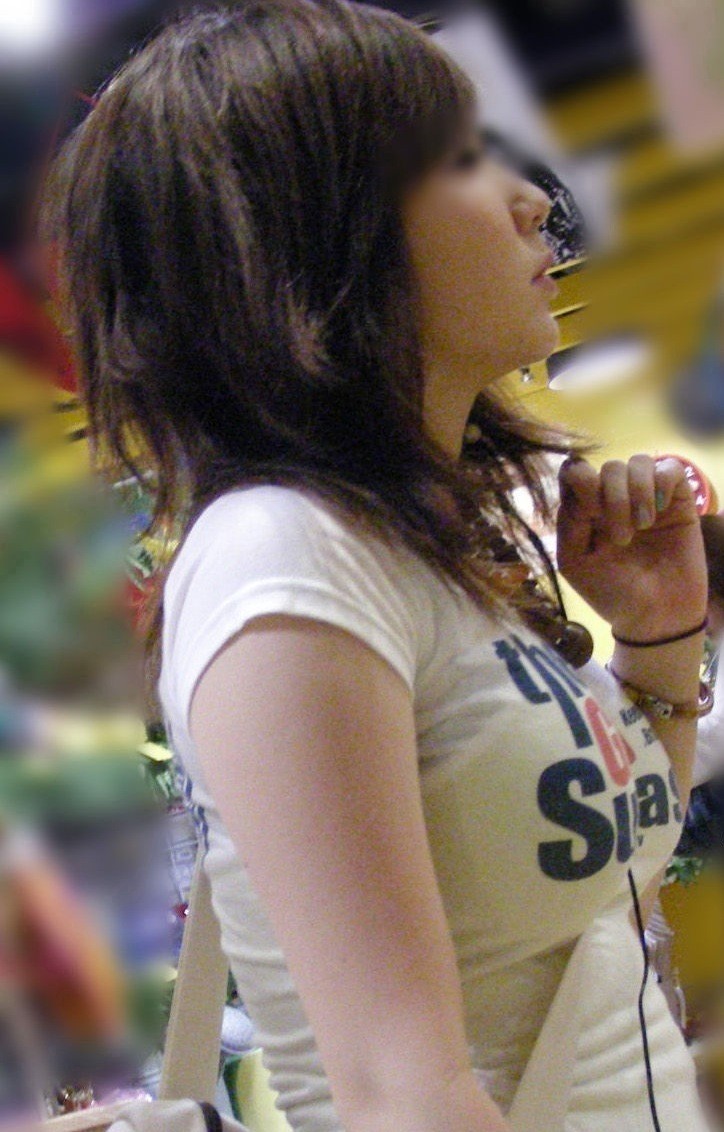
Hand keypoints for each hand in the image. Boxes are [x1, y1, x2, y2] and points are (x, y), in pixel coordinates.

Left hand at [556, 455, 706, 639]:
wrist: (657, 617)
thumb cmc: (612, 593)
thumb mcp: (575, 562)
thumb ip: (569, 520)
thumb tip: (578, 478)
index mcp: (586, 510)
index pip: (577, 472)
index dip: (582, 481)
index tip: (590, 512)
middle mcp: (615, 498)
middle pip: (609, 467)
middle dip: (612, 498)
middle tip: (621, 538)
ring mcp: (647, 497)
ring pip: (638, 462)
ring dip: (637, 492)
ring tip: (642, 527)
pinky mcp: (678, 500)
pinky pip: (670, 468)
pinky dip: (662, 483)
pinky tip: (659, 511)